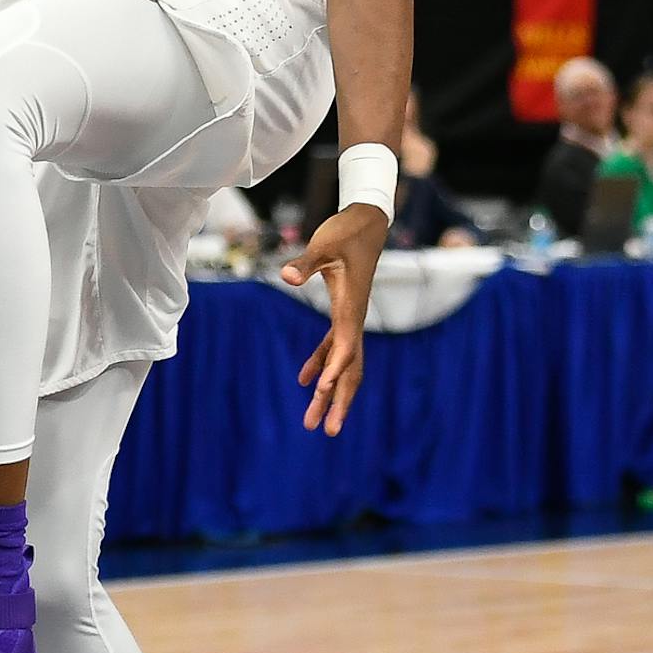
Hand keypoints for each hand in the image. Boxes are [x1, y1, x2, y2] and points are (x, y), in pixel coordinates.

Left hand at [279, 203, 387, 436]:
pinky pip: (332, 348)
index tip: (321, 391)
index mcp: (350, 308)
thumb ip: (305, 263)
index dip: (334, 369)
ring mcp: (349, 319)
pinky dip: (319, 365)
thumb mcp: (323, 245)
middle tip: (327, 431)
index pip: (345, 347)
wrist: (366, 221)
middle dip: (337, 400)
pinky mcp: (342, 313)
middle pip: (349, 369)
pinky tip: (304, 381)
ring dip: (328, 392)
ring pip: (342, 365)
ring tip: (314, 422)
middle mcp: (353, 319)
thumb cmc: (344, 231)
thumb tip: (287, 276)